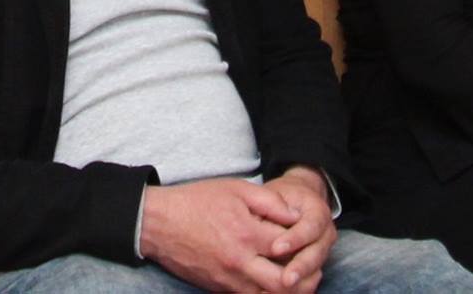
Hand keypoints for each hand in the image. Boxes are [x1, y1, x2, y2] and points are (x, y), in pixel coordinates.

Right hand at [140, 177, 298, 291]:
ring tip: (299, 279)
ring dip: (288, 291)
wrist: (159, 223)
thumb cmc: (197, 202)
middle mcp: (240, 262)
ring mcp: (229, 280)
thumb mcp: (236, 189)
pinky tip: (272, 284)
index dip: (304, 242)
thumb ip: (270, 201)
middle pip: (284, 284)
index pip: (290, 246)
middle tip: (313, 268)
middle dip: (304, 278)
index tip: (309, 235)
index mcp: (247, 234)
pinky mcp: (219, 289)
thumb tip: (297, 214)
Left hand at [258, 168, 334, 291]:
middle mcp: (325, 234)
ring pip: (315, 271)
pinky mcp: (315, 267)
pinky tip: (278, 292)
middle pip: (316, 254)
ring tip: (281, 289)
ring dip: (299, 283)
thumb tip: (259, 224)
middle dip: (300, 267)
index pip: (310, 227)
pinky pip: (309, 282)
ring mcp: (322, 252)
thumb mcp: (276, 193)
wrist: (297, 201)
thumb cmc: (282, 198)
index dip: (295, 239)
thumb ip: (270, 206)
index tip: (276, 248)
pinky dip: (297, 290)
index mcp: (318, 212)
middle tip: (285, 279)